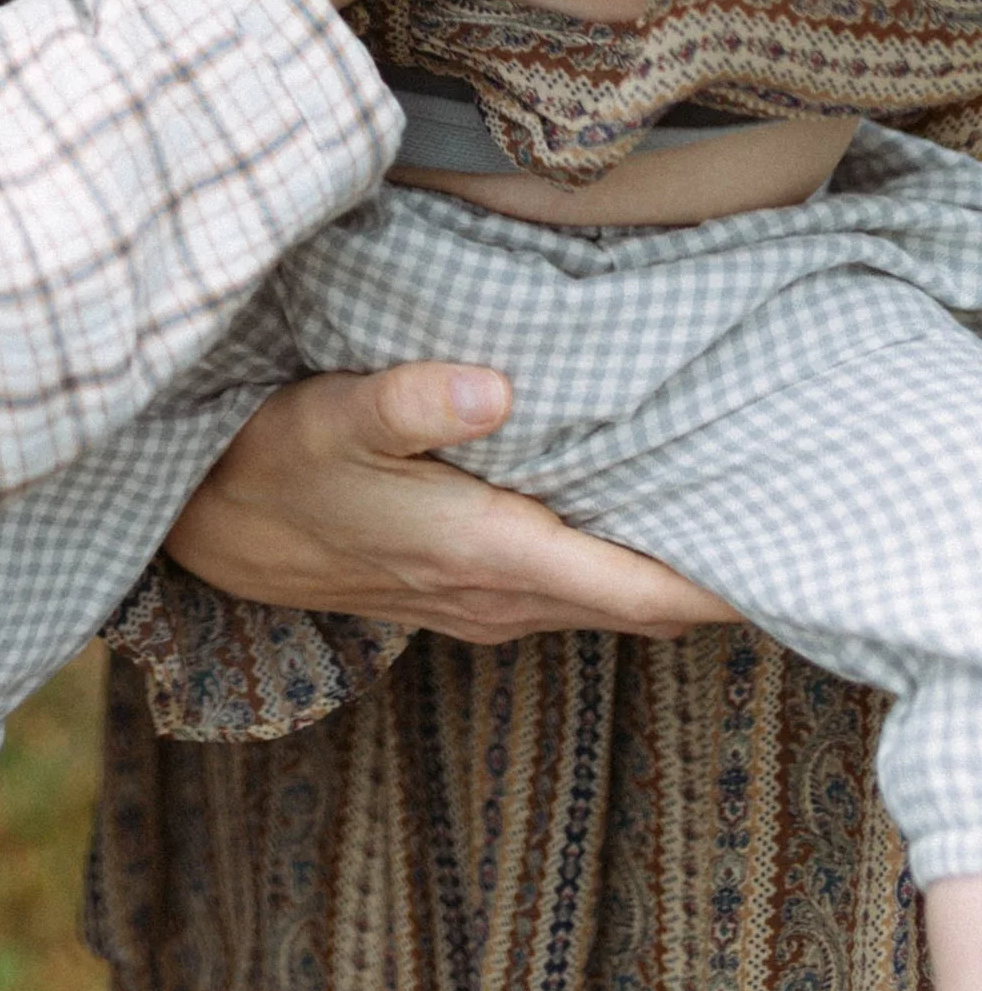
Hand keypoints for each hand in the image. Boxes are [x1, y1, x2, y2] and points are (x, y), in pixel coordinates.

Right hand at [164, 361, 738, 642]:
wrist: (208, 532)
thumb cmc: (270, 465)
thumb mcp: (328, 417)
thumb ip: (411, 401)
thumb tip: (494, 386)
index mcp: (490, 552)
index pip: (644, 592)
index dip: (722, 576)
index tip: (781, 530)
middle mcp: (503, 597)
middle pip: (645, 602)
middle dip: (709, 559)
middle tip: (769, 488)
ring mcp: (487, 605)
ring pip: (609, 596)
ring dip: (659, 558)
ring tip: (713, 485)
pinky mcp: (468, 593)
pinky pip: (571, 587)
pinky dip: (612, 556)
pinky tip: (621, 499)